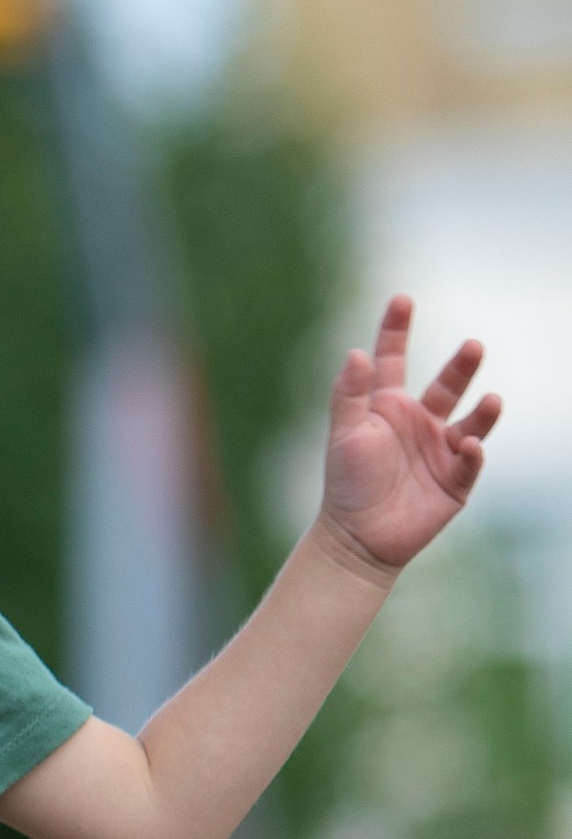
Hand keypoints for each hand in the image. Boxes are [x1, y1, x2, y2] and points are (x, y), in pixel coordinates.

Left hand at [318, 298, 500, 576]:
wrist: (358, 539)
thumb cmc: (347, 484)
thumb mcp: (345, 434)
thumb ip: (349, 395)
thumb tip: (355, 352)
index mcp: (388, 405)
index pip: (393, 359)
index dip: (396, 330)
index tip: (402, 299)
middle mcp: (418, 421)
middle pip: (446, 385)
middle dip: (462, 367)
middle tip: (474, 346)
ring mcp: (440, 450)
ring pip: (470, 423)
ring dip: (483, 412)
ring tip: (493, 400)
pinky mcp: (455, 480)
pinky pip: (469, 462)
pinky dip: (471, 454)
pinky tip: (467, 447)